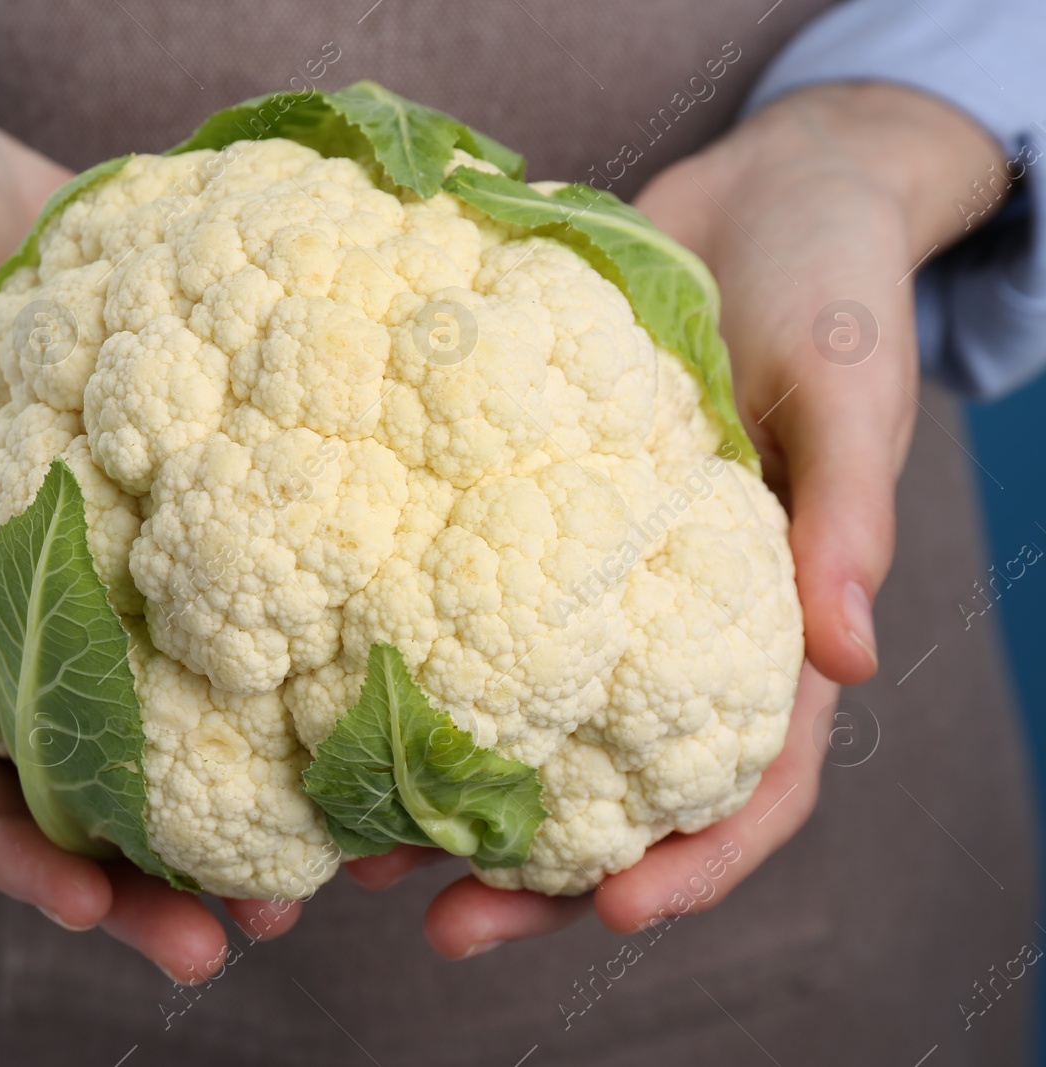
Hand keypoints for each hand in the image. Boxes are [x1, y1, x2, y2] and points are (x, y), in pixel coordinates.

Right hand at [0, 63, 297, 981]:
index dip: (23, 859)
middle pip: (85, 793)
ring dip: (229, 820)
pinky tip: (347, 723)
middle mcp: (30, 627)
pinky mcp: (182, 523)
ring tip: (310, 884)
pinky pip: (228, 623)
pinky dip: (278, 691)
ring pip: (169, 734)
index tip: (96, 914)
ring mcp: (107, 584)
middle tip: (227, 944)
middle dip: (146, 883)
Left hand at [350, 83, 1005, 954]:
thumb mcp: (851, 386)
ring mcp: (583, 580)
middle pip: (608, 794)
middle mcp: (667, 626)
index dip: (692, 863)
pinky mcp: (516, 517)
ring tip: (351, 852)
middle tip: (439, 928)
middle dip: (531, 878)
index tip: (606, 911)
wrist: (754, 194)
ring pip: (518, 726)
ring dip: (442, 798)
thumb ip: (847, 513)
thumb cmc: (829, 285)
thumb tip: (851, 655)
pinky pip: (460, 613)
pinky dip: (405, 666)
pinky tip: (326, 700)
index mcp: (767, 623)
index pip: (750, 782)